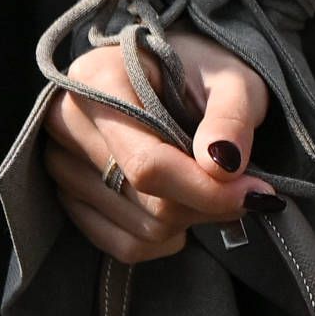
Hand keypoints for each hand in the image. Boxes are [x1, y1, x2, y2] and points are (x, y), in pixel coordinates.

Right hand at [42, 28, 269, 262]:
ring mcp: (60, 163)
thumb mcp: (232, 78)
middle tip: (239, 182)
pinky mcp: (67, 197)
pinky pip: (124, 246)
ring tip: (202, 178)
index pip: (147, 163)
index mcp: (97, 79)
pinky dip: (165, 238)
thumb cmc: (200, 69)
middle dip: (206, 202)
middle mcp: (65, 122)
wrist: (168, 72)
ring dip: (190, 219)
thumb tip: (223, 167)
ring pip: (141, 229)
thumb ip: (232, 117)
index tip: (254, 195)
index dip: (205, 190)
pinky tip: (180, 202)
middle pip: (147, 200)